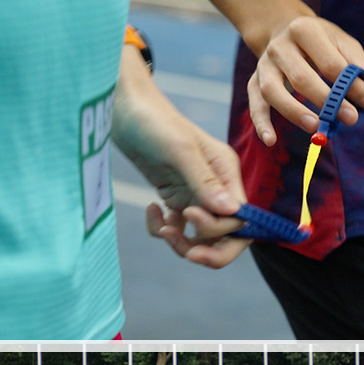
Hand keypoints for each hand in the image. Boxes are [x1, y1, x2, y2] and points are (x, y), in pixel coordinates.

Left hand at [115, 85, 250, 269]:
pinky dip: (163, 228)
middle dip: (212, 251)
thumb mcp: (180, 151)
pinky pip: (177, 227)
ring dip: (183, 243)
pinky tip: (151, 209)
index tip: (190, 216)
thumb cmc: (153, 122)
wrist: (123, 108)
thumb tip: (232, 213)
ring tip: (162, 229)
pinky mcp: (175, 197)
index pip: (240, 218)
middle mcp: (217, 187)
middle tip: (189, 255)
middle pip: (229, 235)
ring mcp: (196, 194)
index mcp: (227, 173)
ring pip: (202, 237)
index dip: (221, 229)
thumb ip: (206, 182)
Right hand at [245, 15, 363, 146]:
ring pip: (272, 90)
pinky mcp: (255, 81)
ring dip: (294, 111)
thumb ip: (360, 63)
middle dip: (327, 101)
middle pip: (301, 77)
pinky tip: (270, 141)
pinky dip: (260, 122)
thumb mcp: (342, 42)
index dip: (351, 84)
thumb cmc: (322, 41)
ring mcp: (264, 65)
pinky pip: (255, 103)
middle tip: (351, 118)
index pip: (330, 62)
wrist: (284, 30)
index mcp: (304, 30)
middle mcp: (279, 47)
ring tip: (316, 128)